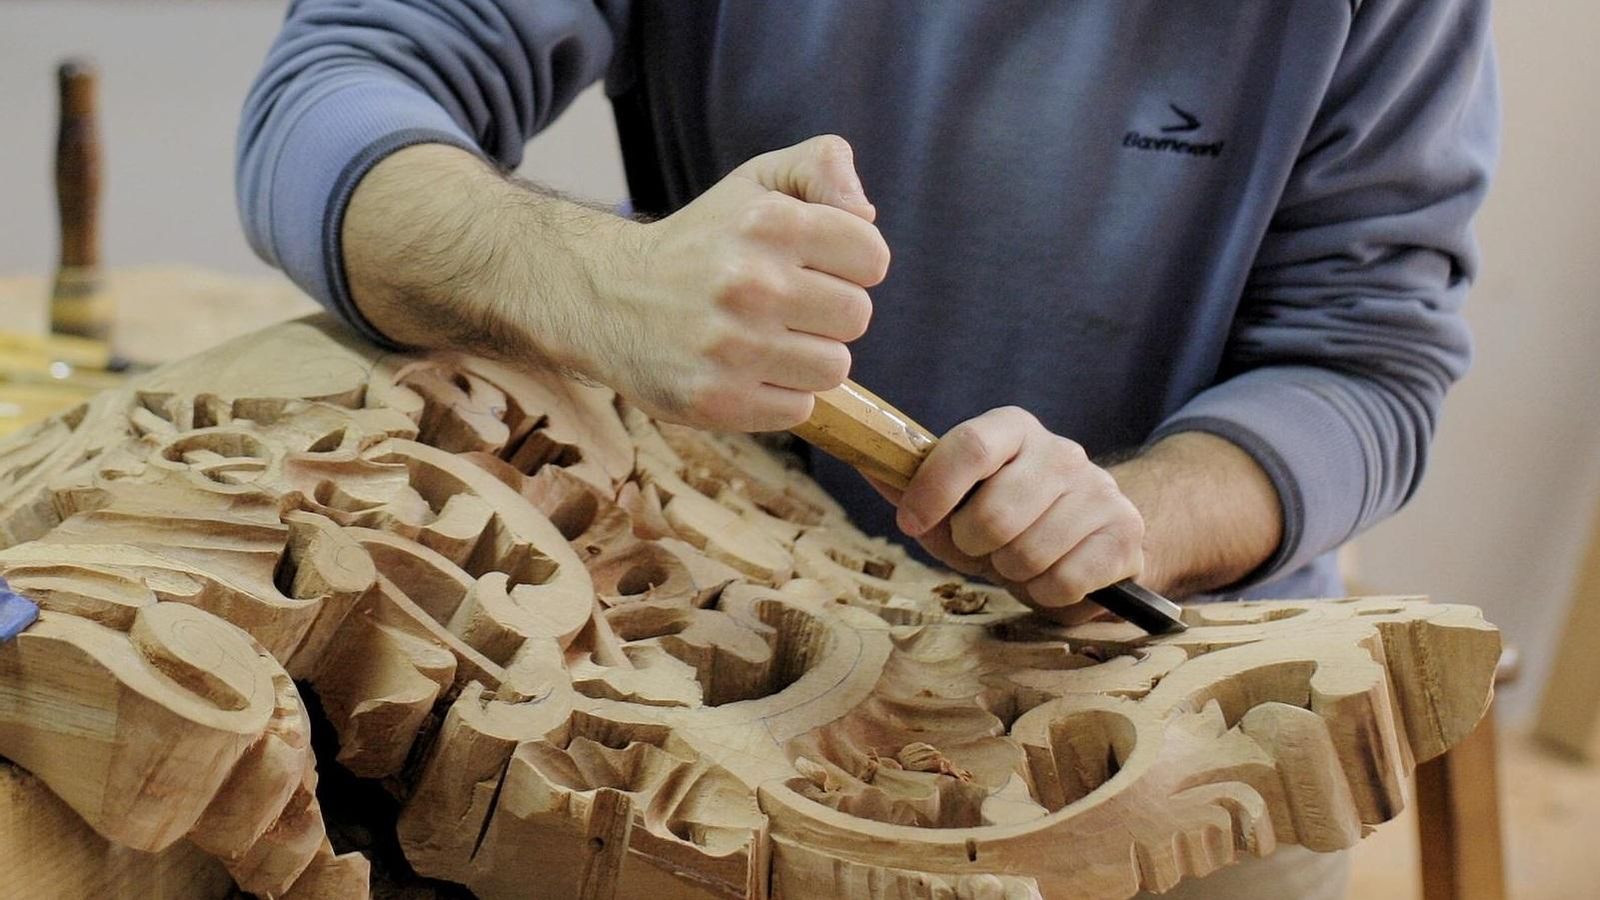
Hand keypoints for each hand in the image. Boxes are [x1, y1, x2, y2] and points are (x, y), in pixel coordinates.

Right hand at [591, 135, 890, 431]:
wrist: (607, 297)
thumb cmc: (701, 241)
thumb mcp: (757, 182)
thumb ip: (823, 167)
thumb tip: (866, 214)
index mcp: (768, 223)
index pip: (872, 257)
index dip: (850, 264)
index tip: (816, 266)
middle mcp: (751, 283)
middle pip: (857, 316)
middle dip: (829, 313)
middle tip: (787, 307)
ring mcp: (732, 347)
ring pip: (833, 368)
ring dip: (808, 358)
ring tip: (768, 341)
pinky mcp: (716, 399)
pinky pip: (797, 409)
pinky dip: (780, 395)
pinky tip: (747, 371)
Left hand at [888, 407, 1145, 619]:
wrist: (1090, 541)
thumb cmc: (1007, 522)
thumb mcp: (954, 506)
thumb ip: (911, 487)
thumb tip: (866, 462)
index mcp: (1014, 429)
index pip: (972, 447)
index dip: (933, 490)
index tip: (912, 521)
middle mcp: (1061, 452)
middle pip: (994, 514)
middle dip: (975, 546)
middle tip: (982, 549)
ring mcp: (1100, 492)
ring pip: (1028, 554)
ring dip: (1011, 573)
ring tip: (1018, 562)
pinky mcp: (1125, 536)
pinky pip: (1064, 581)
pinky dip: (1046, 593)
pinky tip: (1051, 577)